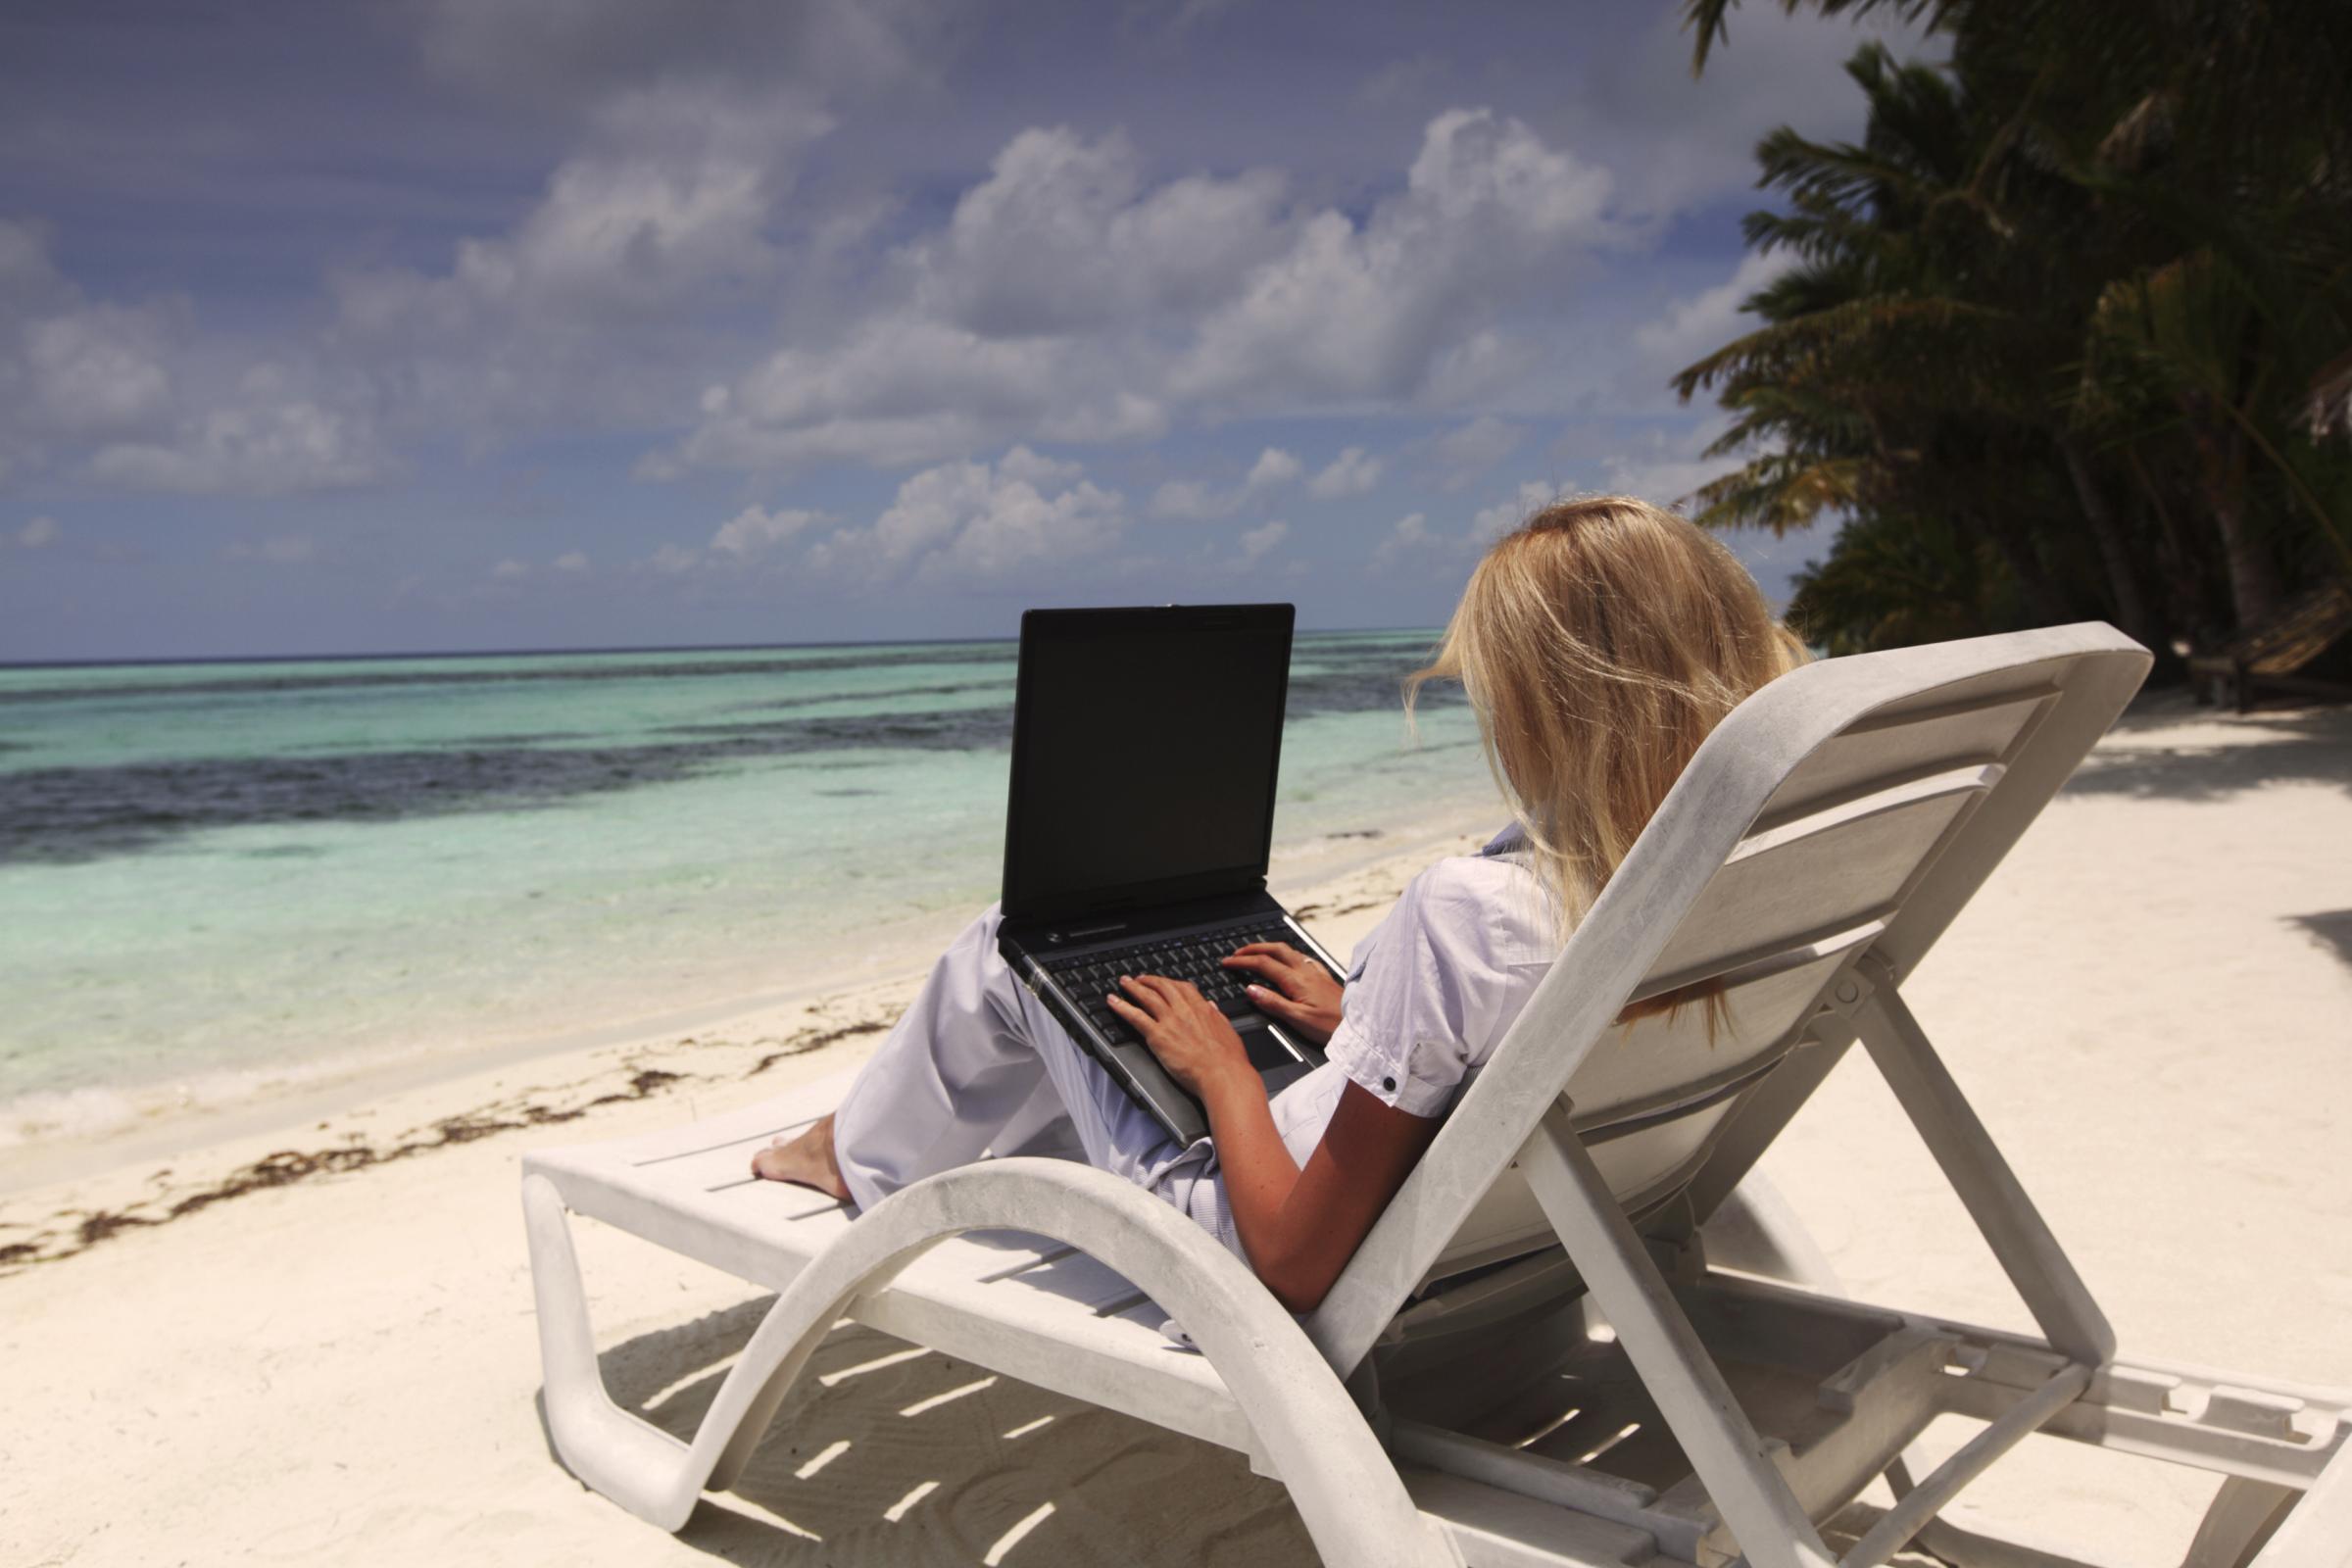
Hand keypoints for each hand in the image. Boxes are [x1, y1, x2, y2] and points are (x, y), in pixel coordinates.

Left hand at [1106, 974, 1252, 1098]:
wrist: (1223, 1075)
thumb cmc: (1229, 1060)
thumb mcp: (1228, 1030)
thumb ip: (1217, 1016)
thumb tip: (1212, 1006)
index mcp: (1202, 1009)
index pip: (1183, 987)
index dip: (1170, 982)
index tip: (1164, 982)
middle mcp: (1185, 1011)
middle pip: (1163, 987)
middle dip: (1149, 980)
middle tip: (1139, 978)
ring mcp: (1170, 1022)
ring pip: (1147, 997)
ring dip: (1133, 987)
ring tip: (1124, 983)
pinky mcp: (1158, 1036)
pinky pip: (1136, 1017)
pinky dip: (1122, 1007)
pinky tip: (1113, 1002)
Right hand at [1222, 942, 1344, 1045]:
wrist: (1360, 1026)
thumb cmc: (1332, 1027)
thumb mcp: (1298, 1019)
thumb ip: (1273, 1003)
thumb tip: (1251, 989)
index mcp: (1296, 981)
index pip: (1263, 964)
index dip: (1242, 961)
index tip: (1228, 962)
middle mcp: (1306, 972)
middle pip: (1275, 949)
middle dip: (1254, 948)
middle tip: (1238, 952)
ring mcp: (1316, 973)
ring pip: (1289, 951)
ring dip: (1270, 948)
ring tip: (1258, 952)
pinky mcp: (1324, 978)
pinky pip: (1303, 958)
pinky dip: (1289, 955)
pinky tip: (1290, 961)